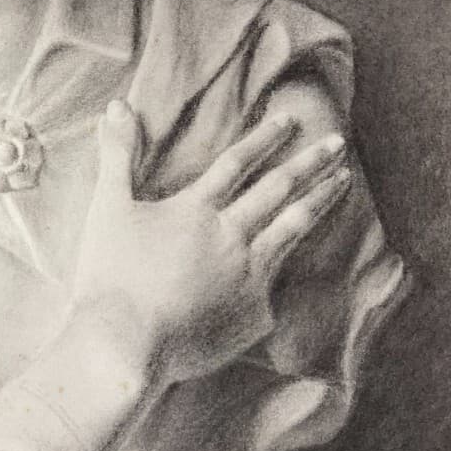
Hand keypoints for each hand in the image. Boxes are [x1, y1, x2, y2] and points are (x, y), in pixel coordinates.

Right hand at [75, 100, 352, 388]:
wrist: (125, 345)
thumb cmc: (109, 275)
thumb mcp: (108, 206)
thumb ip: (117, 155)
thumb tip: (117, 105)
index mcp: (196, 209)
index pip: (237, 163)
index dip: (263, 138)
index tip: (291, 120)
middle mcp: (231, 236)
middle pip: (278, 190)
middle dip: (310, 162)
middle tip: (336, 143)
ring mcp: (249, 276)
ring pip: (293, 230)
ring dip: (319, 202)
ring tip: (342, 182)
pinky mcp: (254, 315)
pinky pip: (276, 288)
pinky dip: (288, 270)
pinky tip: (304, 264)